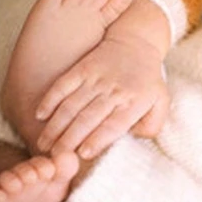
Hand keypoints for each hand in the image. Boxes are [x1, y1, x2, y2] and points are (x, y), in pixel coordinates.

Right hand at [34, 34, 169, 158]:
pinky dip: (50, 100)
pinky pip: (63, 85)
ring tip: (43, 144)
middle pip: (88, 118)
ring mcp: (96, 78)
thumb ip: (153, 124)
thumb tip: (134, 138)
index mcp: (134, 102)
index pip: (113, 125)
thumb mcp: (161, 101)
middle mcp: (114, 90)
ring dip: (55, 126)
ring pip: (72, 105)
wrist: (136, 43)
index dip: (97, 140)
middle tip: (55, 157)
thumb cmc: (147, 80)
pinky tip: (40, 115)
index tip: (82, 155)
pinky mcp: (82, 68)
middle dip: (69, 140)